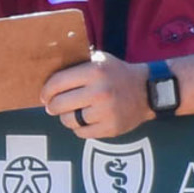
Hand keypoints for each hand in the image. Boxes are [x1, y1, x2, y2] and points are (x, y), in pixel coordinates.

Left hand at [40, 51, 154, 138]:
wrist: (149, 91)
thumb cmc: (118, 73)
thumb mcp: (100, 59)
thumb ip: (77, 63)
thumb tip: (48, 69)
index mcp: (94, 72)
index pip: (57, 83)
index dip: (46, 91)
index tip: (44, 96)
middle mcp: (100, 92)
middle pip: (59, 105)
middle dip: (53, 106)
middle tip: (54, 106)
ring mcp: (106, 112)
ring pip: (69, 121)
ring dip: (66, 118)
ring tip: (71, 112)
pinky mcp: (111, 128)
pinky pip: (82, 133)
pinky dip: (79, 128)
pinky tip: (84, 120)